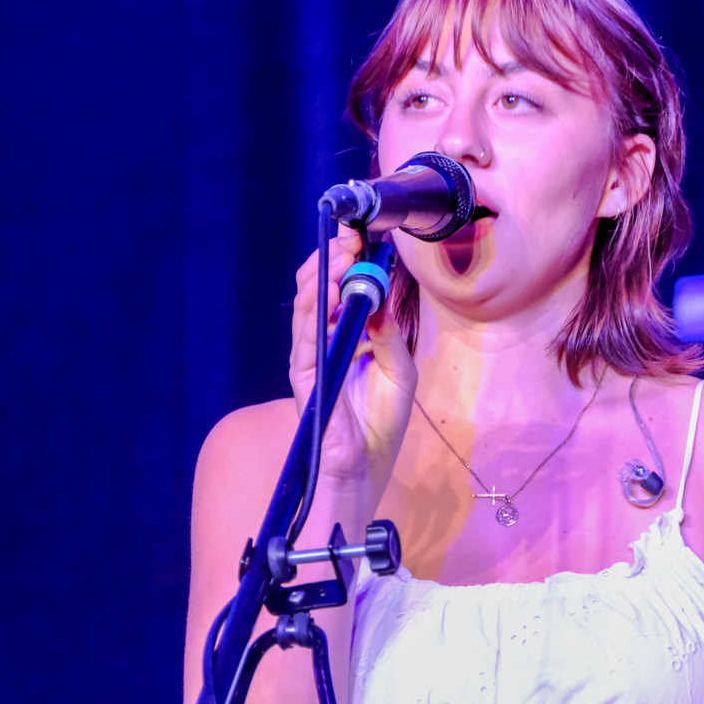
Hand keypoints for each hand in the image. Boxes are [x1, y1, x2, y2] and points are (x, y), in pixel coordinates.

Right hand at [288, 229, 416, 490]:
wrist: (365, 468)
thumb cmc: (381, 423)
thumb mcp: (399, 370)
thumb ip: (390, 334)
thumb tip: (381, 294)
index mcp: (348, 335)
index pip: (342, 287)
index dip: (349, 260)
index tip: (363, 235)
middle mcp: (325, 340)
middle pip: (319, 288)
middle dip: (333, 259)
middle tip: (350, 239)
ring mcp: (311, 356)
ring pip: (308, 305)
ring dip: (325, 276)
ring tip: (343, 256)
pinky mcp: (304, 374)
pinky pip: (306, 335)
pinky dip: (319, 310)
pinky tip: (335, 292)